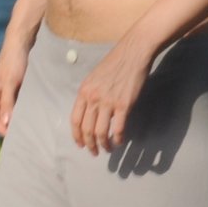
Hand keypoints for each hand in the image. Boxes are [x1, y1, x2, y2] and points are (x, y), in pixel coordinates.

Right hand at [0, 37, 30, 134]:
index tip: (16, 138)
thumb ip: (7, 102)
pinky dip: (25, 110)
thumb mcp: (10, 82)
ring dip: (19, 119)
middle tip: (26, 136)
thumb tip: (5, 123)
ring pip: (11, 112)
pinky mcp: (17, 88)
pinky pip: (19, 104)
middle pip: (1, 118)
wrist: (21, 41)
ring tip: (32, 128)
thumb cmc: (13, 60)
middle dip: (11, 127)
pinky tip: (35, 114)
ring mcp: (7, 92)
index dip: (2, 130)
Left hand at [70, 39, 151, 155]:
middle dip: (89, 144)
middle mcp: (93, 99)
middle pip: (86, 129)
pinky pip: (118, 128)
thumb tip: (88, 111)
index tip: (80, 144)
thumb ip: (89, 94)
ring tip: (106, 149)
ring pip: (101, 132)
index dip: (76, 135)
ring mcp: (108, 102)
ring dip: (103, 144)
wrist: (132, 54)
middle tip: (93, 152)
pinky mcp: (124, 105)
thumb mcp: (93, 78)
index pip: (75, 120)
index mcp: (83, 92)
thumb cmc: (114, 64)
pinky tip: (119, 141)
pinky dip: (118, 138)